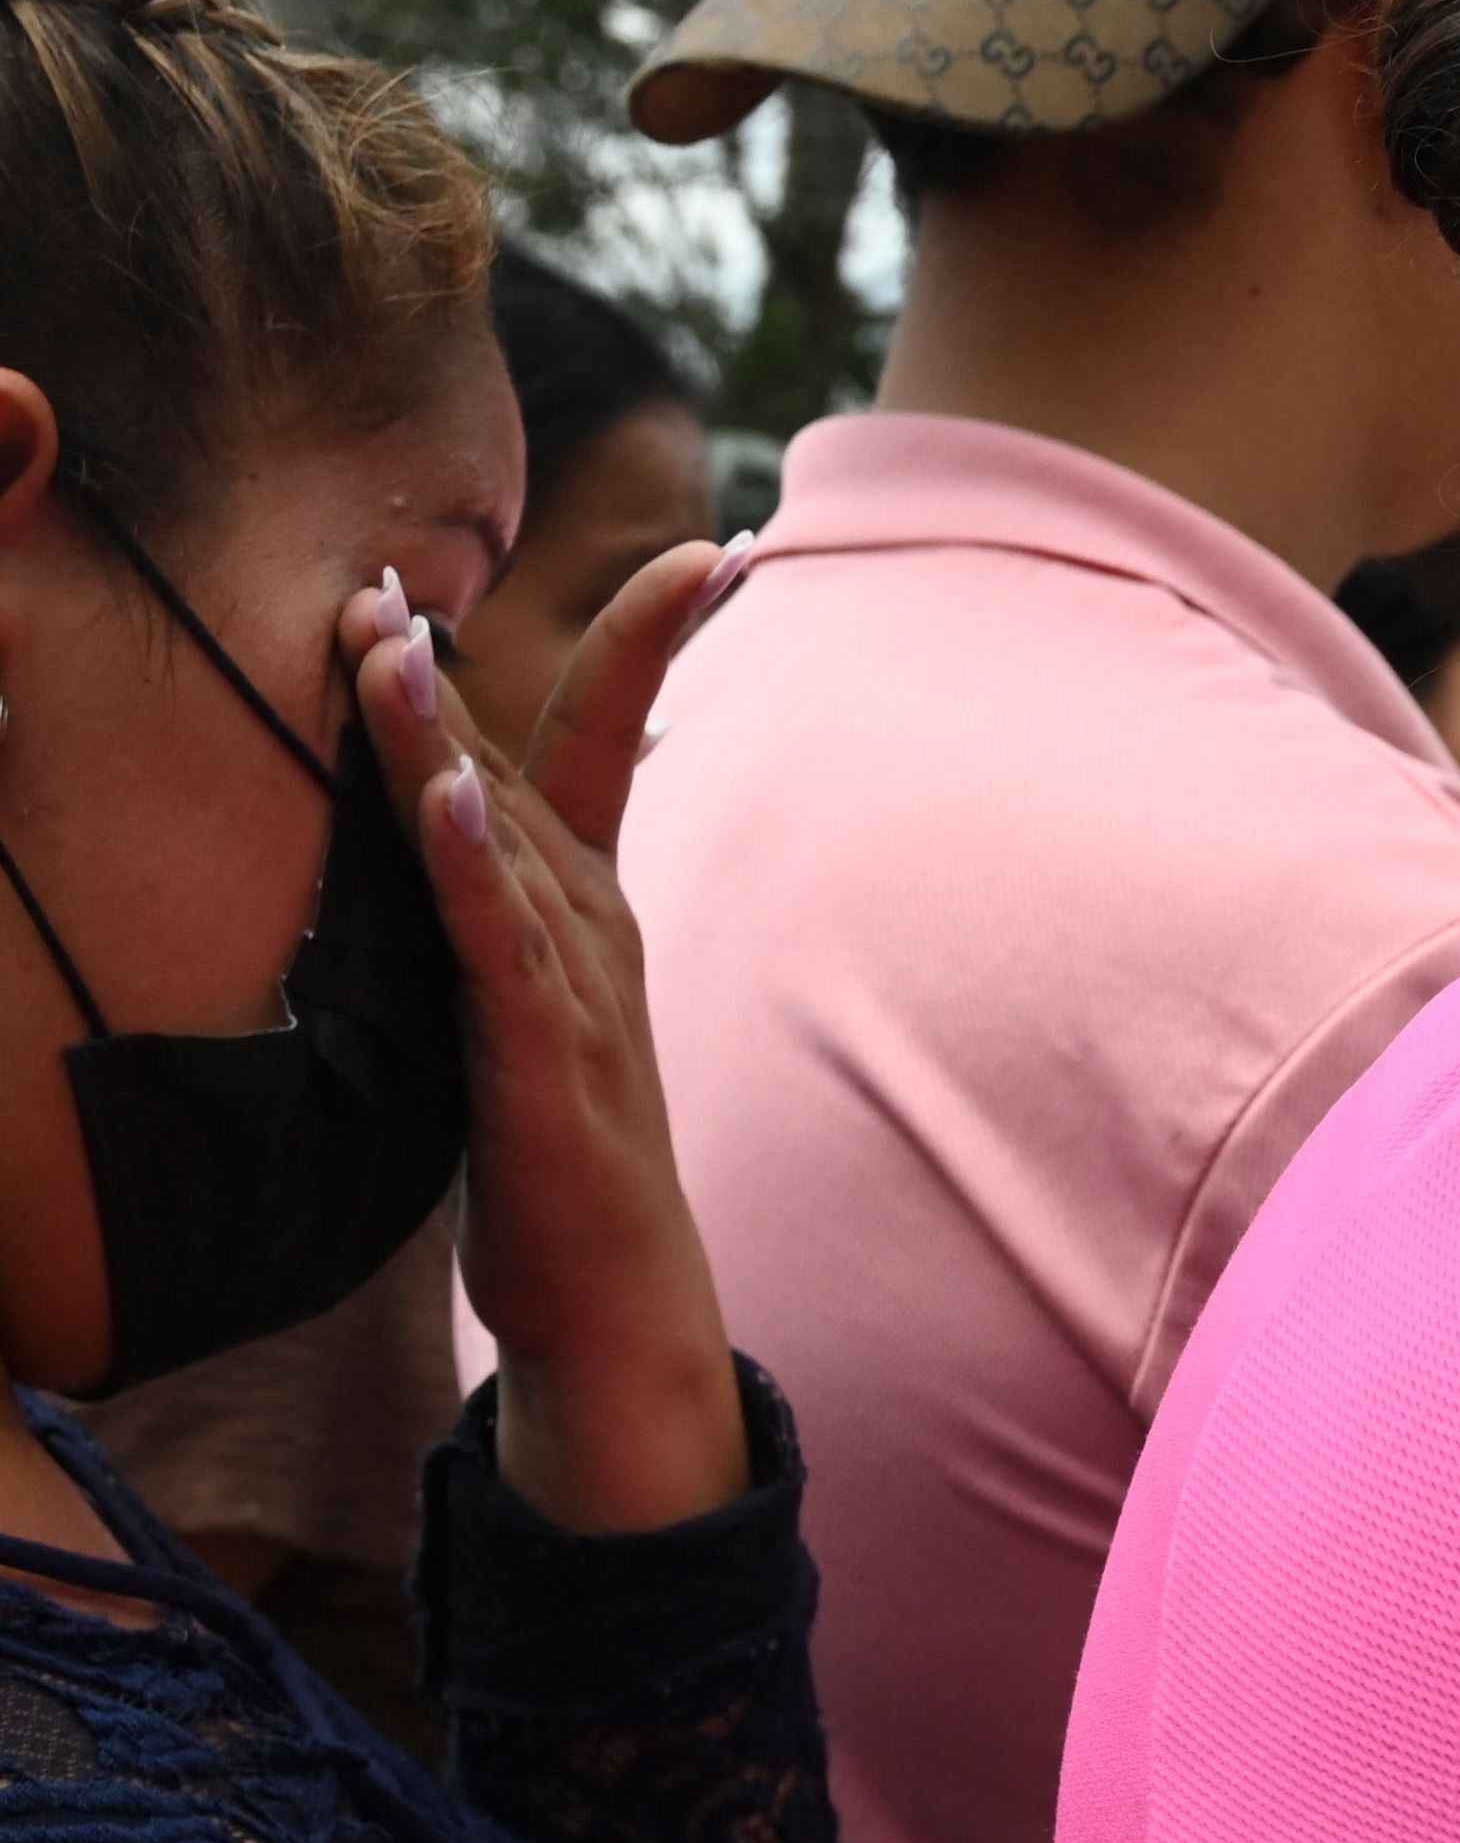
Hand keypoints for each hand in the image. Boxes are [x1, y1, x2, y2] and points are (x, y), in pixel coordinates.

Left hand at [341, 543, 746, 1532]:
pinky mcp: (536, 1059)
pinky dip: (472, 870)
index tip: (696, 545)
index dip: (650, 634)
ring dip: (440, 740)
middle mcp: (595, 925)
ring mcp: (574, 989)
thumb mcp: (523, 1000)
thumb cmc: (555, 1155)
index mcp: (591, 903)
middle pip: (522, 765)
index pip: (613, 737)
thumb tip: (447, 811)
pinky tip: (445, 803)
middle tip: (381, 570)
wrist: (614, 1298)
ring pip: (500, 838)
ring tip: (387, 648)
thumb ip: (499, 904)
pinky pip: (501, 947)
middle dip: (449, 668)